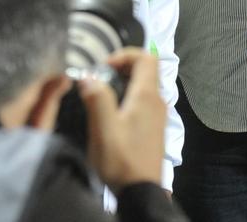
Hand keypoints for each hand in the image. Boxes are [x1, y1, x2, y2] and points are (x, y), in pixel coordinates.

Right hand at [79, 48, 167, 191]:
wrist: (141, 192)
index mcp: (147, 96)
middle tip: (99, 78)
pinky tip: (112, 112)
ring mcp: (158, 115)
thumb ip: (97, 98)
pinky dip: (128, 96)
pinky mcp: (154, 127)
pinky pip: (143, 101)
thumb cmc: (122, 159)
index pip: (146, 57)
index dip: (124, 54)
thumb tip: (89, 76)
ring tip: (101, 94)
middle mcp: (157, 101)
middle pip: (145, 70)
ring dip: (124, 82)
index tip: (103, 66)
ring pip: (144, 85)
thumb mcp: (103, 129)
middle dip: (121, 67)